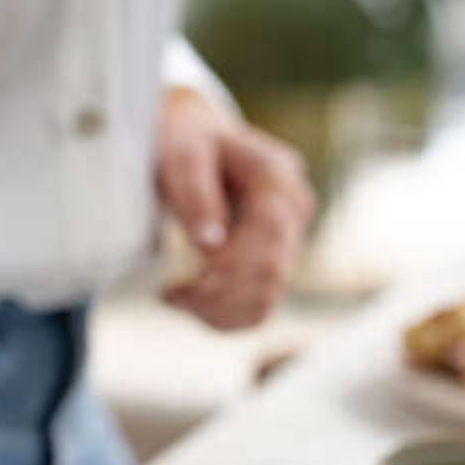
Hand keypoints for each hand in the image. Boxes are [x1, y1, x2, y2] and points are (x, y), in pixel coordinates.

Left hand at [157, 88, 315, 330]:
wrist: (198, 146)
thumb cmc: (188, 145)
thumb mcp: (182, 155)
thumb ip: (196, 193)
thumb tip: (210, 245)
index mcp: (280, 175)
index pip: (268, 233)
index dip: (226, 267)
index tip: (176, 283)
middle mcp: (295, 210)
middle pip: (271, 273)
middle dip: (216, 295)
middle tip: (169, 295)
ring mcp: (289, 242)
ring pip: (267, 299)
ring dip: (218, 312)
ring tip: (175, 300)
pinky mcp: (275, 266)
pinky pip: (260, 309)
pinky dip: (225, 319)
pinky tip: (192, 307)